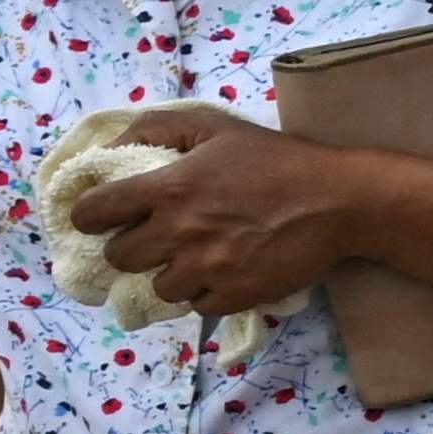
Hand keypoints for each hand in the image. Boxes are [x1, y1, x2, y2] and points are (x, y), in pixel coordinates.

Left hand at [78, 110, 357, 317]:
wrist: (341, 201)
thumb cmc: (278, 160)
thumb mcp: (217, 127)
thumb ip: (157, 128)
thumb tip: (108, 147)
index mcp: (169, 187)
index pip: (93, 213)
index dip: (91, 216)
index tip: (105, 217)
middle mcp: (179, 231)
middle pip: (120, 257)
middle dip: (132, 248)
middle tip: (159, 238)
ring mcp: (206, 268)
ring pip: (158, 287)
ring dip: (171, 274)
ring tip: (198, 258)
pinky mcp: (234, 295)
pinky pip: (198, 306)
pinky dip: (207, 293)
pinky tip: (226, 273)